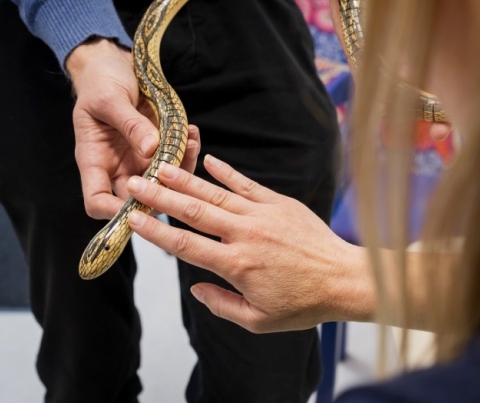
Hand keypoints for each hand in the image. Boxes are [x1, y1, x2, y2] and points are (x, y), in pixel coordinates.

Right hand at [66, 37, 199, 218]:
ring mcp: (139, 160)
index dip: (114, 213)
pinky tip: (192, 134)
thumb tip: (151, 148)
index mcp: (94, 160)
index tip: (138, 202)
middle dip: (161, 192)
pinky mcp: (158, 149)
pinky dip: (188, 152)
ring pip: (163, 184)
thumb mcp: (110, 99)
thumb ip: (130, 124)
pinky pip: (176, 162)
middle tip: (178, 168)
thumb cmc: (100, 82)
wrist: (113, 65)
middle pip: (138, 200)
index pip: (97, 201)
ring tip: (190, 142)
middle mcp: (117, 167)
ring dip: (181, 170)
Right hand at [124, 155, 374, 333]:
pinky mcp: (280, 203)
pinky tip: (208, 160)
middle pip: (194, 212)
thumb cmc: (303, 304)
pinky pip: (247, 184)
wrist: (345, 279)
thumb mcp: (259, 320)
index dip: (156, 233)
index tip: (134, 220)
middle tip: (135, 184)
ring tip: (161, 169)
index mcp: (237, 265)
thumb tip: (195, 288)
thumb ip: (222, 305)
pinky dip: (227, 172)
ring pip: (216, 194)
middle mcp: (246, 235)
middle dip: (161, 197)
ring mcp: (263, 215)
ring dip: (186, 180)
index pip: (186, 246)